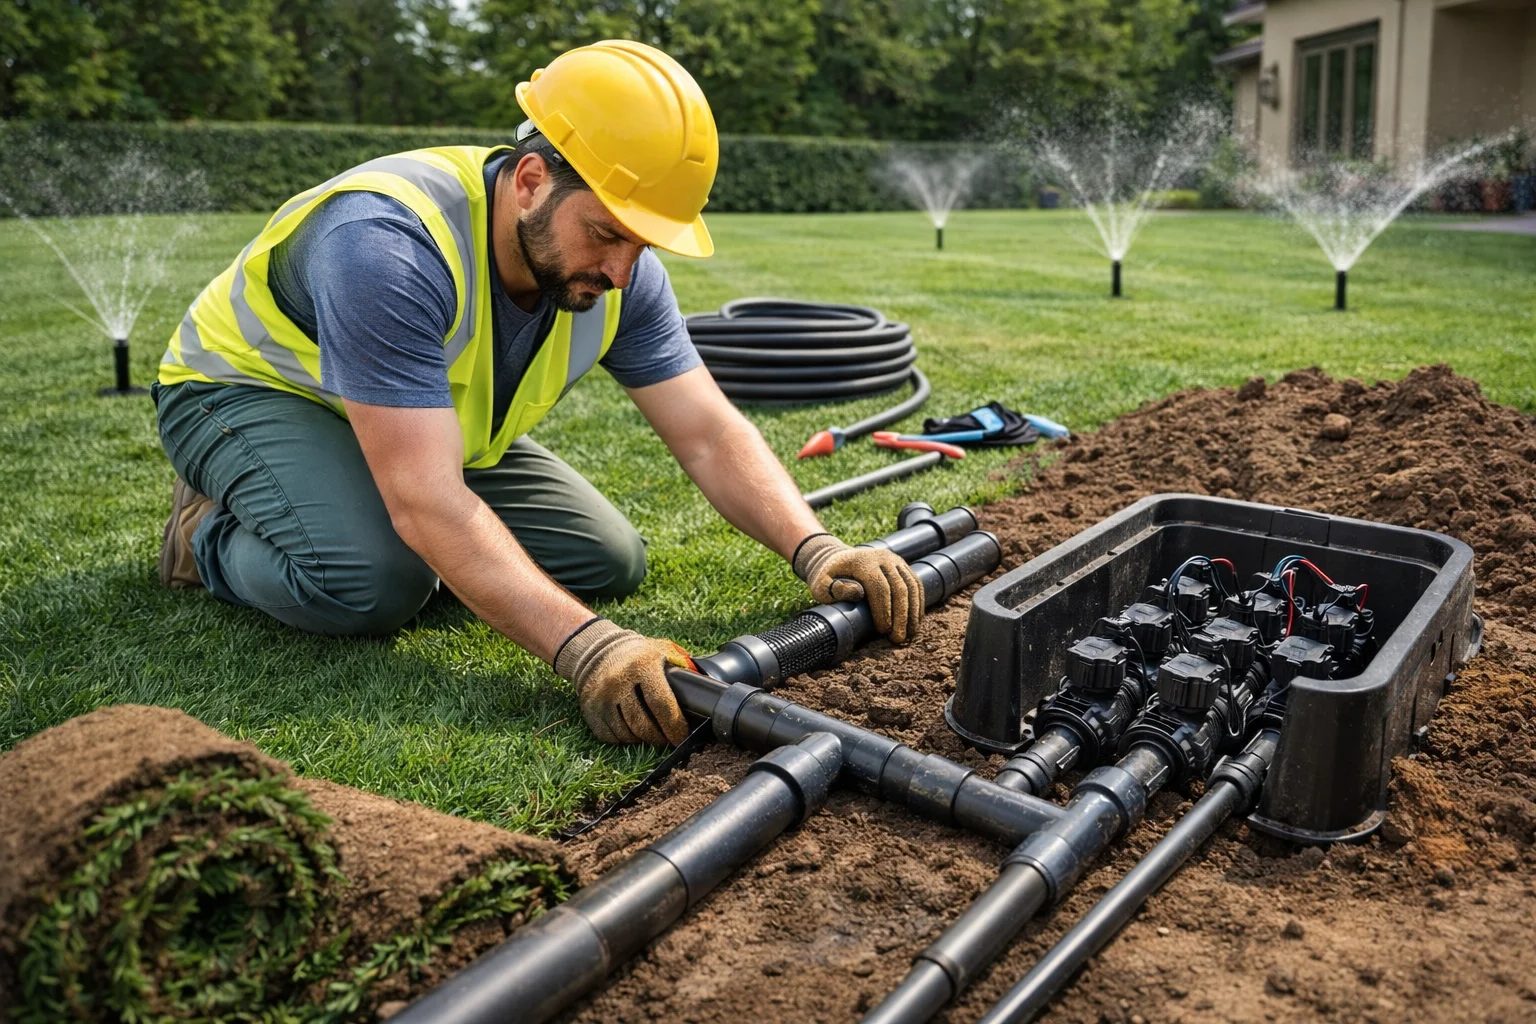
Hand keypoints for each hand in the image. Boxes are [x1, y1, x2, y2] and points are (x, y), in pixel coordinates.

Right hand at [553, 618, 691, 744]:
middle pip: (643, 724)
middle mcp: (619, 680)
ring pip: (626, 733)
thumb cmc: (639, 655)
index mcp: (642, 665)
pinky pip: (610, 736)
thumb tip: (709, 685)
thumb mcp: (662, 651)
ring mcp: (601, 696)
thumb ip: (683, 666)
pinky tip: (633, 732)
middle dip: (659, 738)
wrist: (598, 650)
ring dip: (642, 740)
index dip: (674, 725)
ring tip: (652, 736)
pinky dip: (624, 739)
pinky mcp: (590, 709)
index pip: (662, 703)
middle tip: (668, 740)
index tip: (682, 736)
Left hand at [793, 534, 923, 643]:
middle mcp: (883, 558)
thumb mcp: (821, 583)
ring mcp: (895, 560)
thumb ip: (832, 590)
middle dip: (901, 616)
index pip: (879, 587)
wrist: (837, 559)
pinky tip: (915, 622)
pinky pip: (916, 585)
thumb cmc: (827, 577)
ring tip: (910, 635)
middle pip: (899, 587)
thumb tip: (857, 594)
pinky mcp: (903, 566)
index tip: (883, 631)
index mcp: (863, 561)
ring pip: (912, 586)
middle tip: (898, 639)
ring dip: (913, 612)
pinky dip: (918, 604)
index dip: (884, 610)